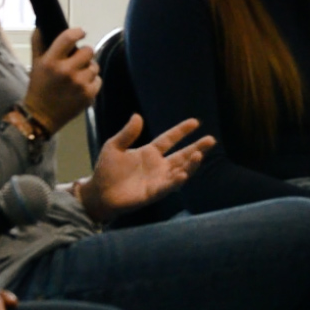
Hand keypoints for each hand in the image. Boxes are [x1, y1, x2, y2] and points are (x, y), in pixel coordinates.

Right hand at [22, 26, 97, 133]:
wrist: (41, 116)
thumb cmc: (39, 87)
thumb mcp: (35, 63)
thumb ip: (38, 42)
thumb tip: (42, 24)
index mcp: (51, 61)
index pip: (68, 37)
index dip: (78, 32)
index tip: (81, 32)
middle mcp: (66, 71)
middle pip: (88, 51)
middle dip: (84, 53)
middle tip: (78, 59)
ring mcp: (79, 84)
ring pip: (94, 66)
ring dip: (88, 68)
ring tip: (78, 75)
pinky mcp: (88, 95)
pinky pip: (98, 80)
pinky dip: (92, 82)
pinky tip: (81, 86)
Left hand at [79, 115, 213, 222]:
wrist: (98, 193)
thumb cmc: (106, 170)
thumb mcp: (114, 146)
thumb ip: (127, 133)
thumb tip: (137, 116)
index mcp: (149, 152)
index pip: (169, 139)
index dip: (181, 131)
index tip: (195, 122)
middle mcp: (158, 165)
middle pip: (182, 155)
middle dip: (197, 148)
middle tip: (211, 140)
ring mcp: (158, 179)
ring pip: (180, 170)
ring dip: (190, 164)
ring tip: (199, 154)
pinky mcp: (153, 193)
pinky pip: (168, 186)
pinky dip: (176, 181)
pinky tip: (183, 173)